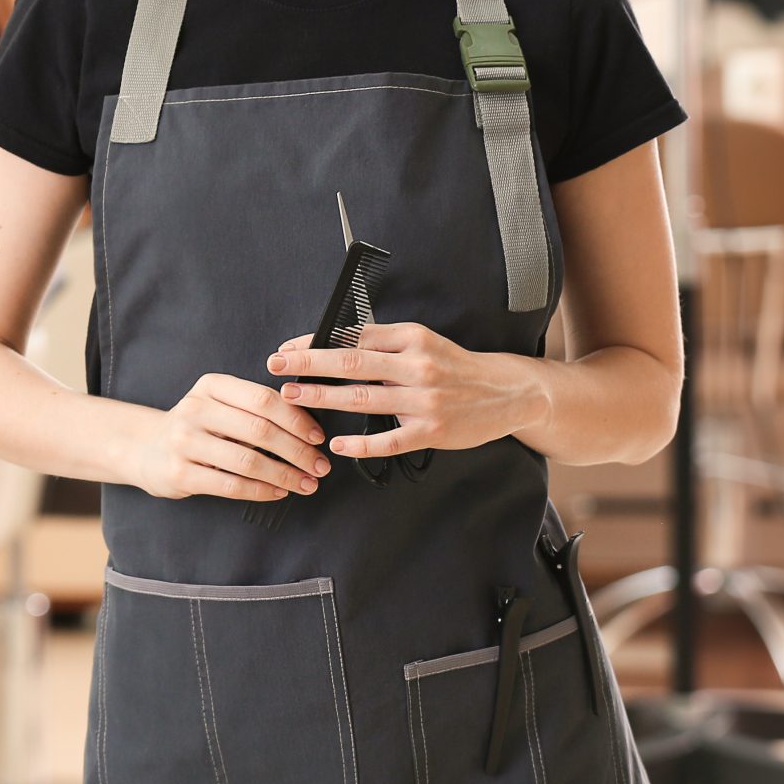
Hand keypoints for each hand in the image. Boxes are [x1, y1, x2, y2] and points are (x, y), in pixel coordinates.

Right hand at [120, 373, 331, 502]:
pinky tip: (278, 492)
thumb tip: (308, 428)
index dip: (297, 419)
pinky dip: (261, 491)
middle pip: (259, 430)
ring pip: (247, 461)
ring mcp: (184, 442)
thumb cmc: (197, 427)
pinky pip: (230, 485)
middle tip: (320, 466)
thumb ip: (254, 408)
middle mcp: (195, 409)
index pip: (263, 399)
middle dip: (298, 451)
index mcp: (211, 386)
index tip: (318, 438)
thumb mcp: (219, 404)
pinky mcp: (180, 473)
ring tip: (306, 484)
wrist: (147, 448)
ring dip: (285, 475)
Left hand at [267, 323, 550, 457]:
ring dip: (322, 398)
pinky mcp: (431, 431)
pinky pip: (389, 440)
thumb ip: (383, 342)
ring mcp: (424, 401)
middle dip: (308, 364)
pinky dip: (361, 444)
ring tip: (293, 397)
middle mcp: (417, 366)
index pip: (353, 337)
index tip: (287, 348)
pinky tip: (338, 445)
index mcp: (411, 338)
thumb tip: (334, 341)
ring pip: (363, 398)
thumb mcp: (422, 340)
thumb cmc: (455, 365)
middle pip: (351, 363)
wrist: (506, 391)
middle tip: (276, 366)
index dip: (315, 342)